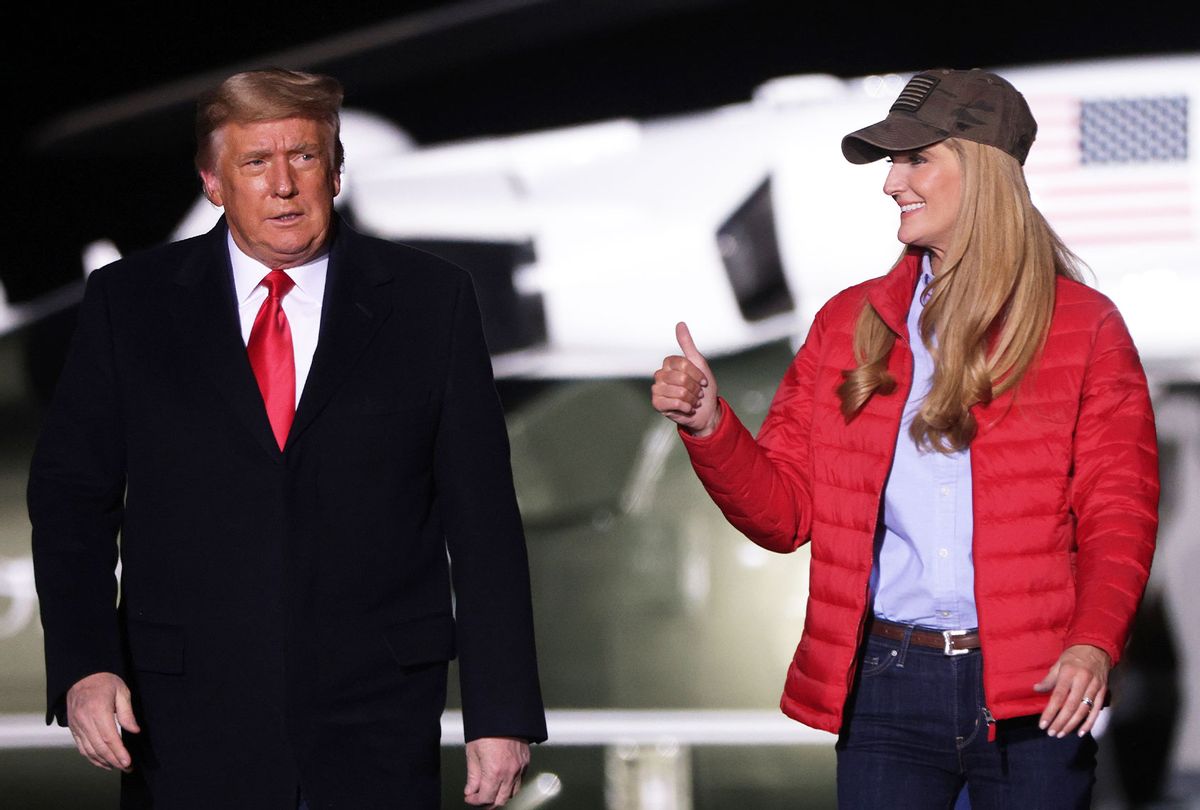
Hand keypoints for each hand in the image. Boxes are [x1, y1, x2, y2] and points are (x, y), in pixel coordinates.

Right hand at [66, 672, 139, 771]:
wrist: (81, 675)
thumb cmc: (104, 681)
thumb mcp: (121, 691)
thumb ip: (127, 712)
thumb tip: (135, 731)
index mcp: (98, 710)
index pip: (109, 738)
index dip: (118, 752)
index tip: (127, 762)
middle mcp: (85, 721)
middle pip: (99, 747)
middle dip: (114, 760)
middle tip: (127, 767)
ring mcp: (77, 726)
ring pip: (89, 750)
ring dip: (103, 762)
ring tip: (117, 767)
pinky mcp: (73, 728)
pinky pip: (81, 747)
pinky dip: (91, 757)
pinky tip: (102, 762)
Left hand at [464, 736, 529, 806]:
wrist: (503, 713)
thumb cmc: (486, 729)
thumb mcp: (473, 753)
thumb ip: (473, 776)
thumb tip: (470, 790)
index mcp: (494, 772)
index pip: (485, 798)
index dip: (475, 801)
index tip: (469, 797)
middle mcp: (509, 772)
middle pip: (500, 800)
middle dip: (488, 803)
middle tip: (479, 798)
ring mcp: (520, 767)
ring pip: (512, 793)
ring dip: (500, 796)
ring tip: (490, 791)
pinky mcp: (526, 761)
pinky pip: (520, 781)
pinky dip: (511, 786)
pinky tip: (502, 781)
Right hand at [651, 322, 721, 436]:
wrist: (706, 411)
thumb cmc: (703, 388)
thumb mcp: (699, 363)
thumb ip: (687, 344)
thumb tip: (680, 323)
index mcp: (669, 364)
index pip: (682, 364)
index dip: (696, 374)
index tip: (703, 381)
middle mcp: (660, 375)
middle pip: (681, 378)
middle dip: (695, 388)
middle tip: (697, 393)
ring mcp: (657, 389)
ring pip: (678, 391)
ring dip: (691, 399)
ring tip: (693, 401)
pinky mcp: (657, 404)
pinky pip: (672, 402)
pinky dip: (685, 407)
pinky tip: (686, 408)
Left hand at [1033, 644, 1110, 737]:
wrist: (1096, 647)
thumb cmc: (1074, 656)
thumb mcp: (1058, 663)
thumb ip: (1049, 679)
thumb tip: (1037, 689)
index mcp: (1068, 673)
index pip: (1058, 696)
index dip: (1050, 712)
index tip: (1043, 724)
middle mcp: (1082, 681)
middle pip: (1071, 706)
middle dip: (1060, 722)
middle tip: (1051, 733)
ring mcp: (1094, 687)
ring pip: (1083, 710)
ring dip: (1072, 724)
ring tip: (1062, 733)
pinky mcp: (1103, 692)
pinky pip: (1096, 710)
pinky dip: (1089, 723)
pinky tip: (1081, 732)